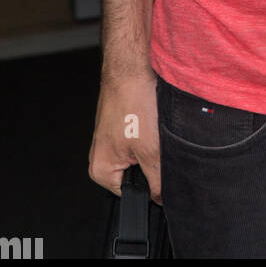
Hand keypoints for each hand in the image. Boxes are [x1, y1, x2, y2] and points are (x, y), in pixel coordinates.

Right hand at [88, 66, 161, 203]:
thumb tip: (162, 199)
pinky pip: (141, 138)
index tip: (162, 171)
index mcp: (101, 170)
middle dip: (152, 163)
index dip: (152, 186)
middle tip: (157, 144)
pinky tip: (153, 119)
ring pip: (142, 155)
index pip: (132, 194)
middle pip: (137, 174)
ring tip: (153, 129)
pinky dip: (151, 132)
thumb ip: (157, 180)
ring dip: (153, 146)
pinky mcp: (123, 125)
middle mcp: (102, 156)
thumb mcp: (150, 149)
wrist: (131, 66)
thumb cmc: (131, 102)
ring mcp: (112, 140)